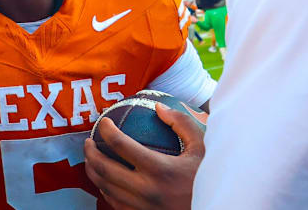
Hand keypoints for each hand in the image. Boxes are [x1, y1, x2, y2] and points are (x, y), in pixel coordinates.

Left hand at [84, 103, 204, 209]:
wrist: (218, 208)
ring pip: (104, 187)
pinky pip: (114, 203)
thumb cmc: (208, 177)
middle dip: (90, 152)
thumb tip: (158, 107)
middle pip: (104, 168)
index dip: (106, 129)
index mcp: (159, 169)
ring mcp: (141, 207)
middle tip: (88, 141)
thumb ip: (181, 123)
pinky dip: (104, 189)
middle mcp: (146, 189)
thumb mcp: (202, 148)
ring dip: (92, 171)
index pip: (120, 144)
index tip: (103, 122)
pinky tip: (104, 180)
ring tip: (91, 158)